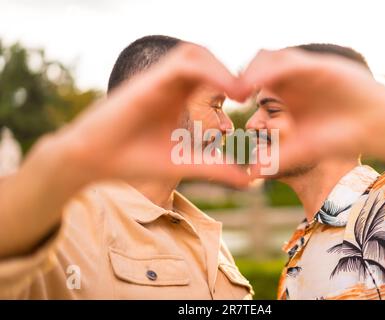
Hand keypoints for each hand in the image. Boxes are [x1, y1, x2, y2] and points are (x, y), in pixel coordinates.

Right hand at [51, 44, 250, 187]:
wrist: (94, 160)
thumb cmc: (134, 159)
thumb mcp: (185, 162)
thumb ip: (216, 167)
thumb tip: (250, 181)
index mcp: (177, 97)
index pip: (211, 75)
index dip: (235, 83)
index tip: (254, 102)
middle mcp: (169, 83)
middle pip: (206, 58)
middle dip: (232, 71)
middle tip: (254, 94)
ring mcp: (158, 79)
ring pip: (195, 53)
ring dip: (222, 68)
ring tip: (243, 93)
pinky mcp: (149, 81)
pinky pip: (183, 64)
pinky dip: (208, 72)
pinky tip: (226, 93)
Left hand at [241, 48, 384, 173]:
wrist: (379, 131)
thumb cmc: (341, 140)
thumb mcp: (304, 149)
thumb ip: (279, 157)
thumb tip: (251, 173)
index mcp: (286, 94)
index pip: (254, 82)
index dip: (238, 88)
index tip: (224, 102)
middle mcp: (294, 79)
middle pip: (259, 66)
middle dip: (241, 77)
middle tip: (228, 93)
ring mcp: (308, 71)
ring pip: (273, 59)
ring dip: (254, 71)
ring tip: (241, 90)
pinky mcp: (323, 67)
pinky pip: (295, 63)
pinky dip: (276, 70)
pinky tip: (262, 84)